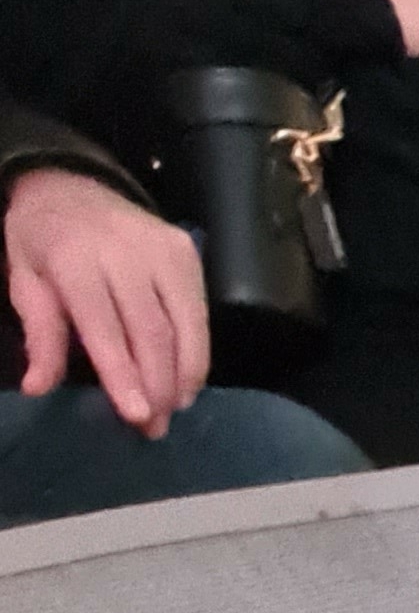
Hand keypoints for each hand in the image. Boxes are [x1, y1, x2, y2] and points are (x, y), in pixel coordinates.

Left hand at [5, 162, 207, 430]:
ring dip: (184, 378)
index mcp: (73, 257)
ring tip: (173, 408)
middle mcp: (123, 250)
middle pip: (152, 333)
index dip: (123, 373)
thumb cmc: (44, 243)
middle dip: (157, 388)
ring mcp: (161, 249)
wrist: (69, 184)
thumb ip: (39, 333)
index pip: (104, 325)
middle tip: (155, 428)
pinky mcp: (186, 252)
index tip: (137, 415)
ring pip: (185, 328)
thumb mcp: (25, 280)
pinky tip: (185, 380)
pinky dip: (196, 354)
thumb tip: (38, 387)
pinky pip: (200, 315)